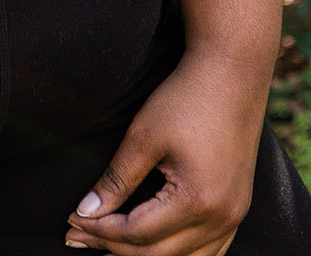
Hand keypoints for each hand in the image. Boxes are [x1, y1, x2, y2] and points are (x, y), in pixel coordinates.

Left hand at [65, 51, 265, 254]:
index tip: (72, 221)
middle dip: (113, 247)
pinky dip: (177, 254)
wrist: (232, 72)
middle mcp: (221, 218)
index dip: (100, 230)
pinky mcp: (238, 208)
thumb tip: (86, 211)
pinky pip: (209, 251)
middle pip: (158, 254)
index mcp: (197, 201)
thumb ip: (116, 179)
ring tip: (108, 247)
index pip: (137, 234)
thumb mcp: (144, 136)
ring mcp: (234, 217)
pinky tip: (154, 248)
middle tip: (76, 236)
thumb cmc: (187, 98)